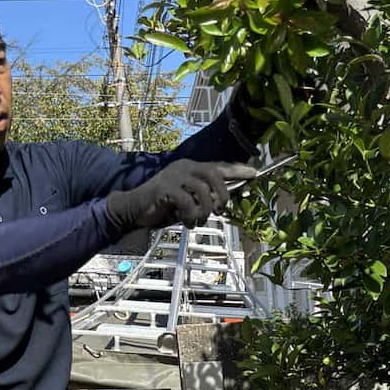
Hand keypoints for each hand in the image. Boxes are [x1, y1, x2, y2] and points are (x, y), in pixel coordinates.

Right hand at [105, 160, 258, 231]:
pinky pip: (188, 202)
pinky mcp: (165, 188)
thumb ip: (204, 197)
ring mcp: (174, 176)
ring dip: (205, 211)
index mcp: (191, 168)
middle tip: (220, 211)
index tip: (255, 173)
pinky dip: (191, 216)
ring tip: (197, 220)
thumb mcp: (188, 201)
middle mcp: (184, 167)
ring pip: (203, 190)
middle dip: (223, 195)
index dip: (237, 170)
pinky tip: (187, 223)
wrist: (135, 209)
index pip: (219, 166)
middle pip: (215, 175)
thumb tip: (225, 201)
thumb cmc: (164, 207)